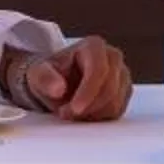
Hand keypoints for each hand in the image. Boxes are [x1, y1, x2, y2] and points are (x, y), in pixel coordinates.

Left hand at [2, 37, 132, 121]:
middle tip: (65, 113)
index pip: (98, 70)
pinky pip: (117, 112)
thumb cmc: (49, 74)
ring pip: (114, 103)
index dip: (88, 92)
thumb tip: (58, 89)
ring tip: (71, 111)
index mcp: (94, 46)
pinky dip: (99, 117)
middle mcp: (113, 57)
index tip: (74, 109)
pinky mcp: (125, 92)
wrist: (57, 82)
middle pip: (109, 89)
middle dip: (87, 107)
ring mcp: (122, 75)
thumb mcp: (38, 73)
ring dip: (91, 114)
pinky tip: (84, 112)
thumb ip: (45, 78)